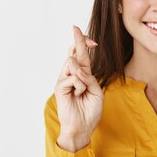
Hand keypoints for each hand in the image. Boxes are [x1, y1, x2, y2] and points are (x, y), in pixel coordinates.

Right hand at [54, 26, 102, 151]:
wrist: (82, 127)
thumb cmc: (90, 111)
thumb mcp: (96, 92)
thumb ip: (90, 78)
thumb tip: (78, 69)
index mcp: (83, 75)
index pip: (81, 55)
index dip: (83, 43)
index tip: (86, 35)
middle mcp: (72, 75)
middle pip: (73, 52)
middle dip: (78, 40)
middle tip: (76, 29)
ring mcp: (64, 80)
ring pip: (71, 62)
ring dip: (81, 74)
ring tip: (82, 89)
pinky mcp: (59, 87)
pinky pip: (71, 77)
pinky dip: (79, 85)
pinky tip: (78, 94)